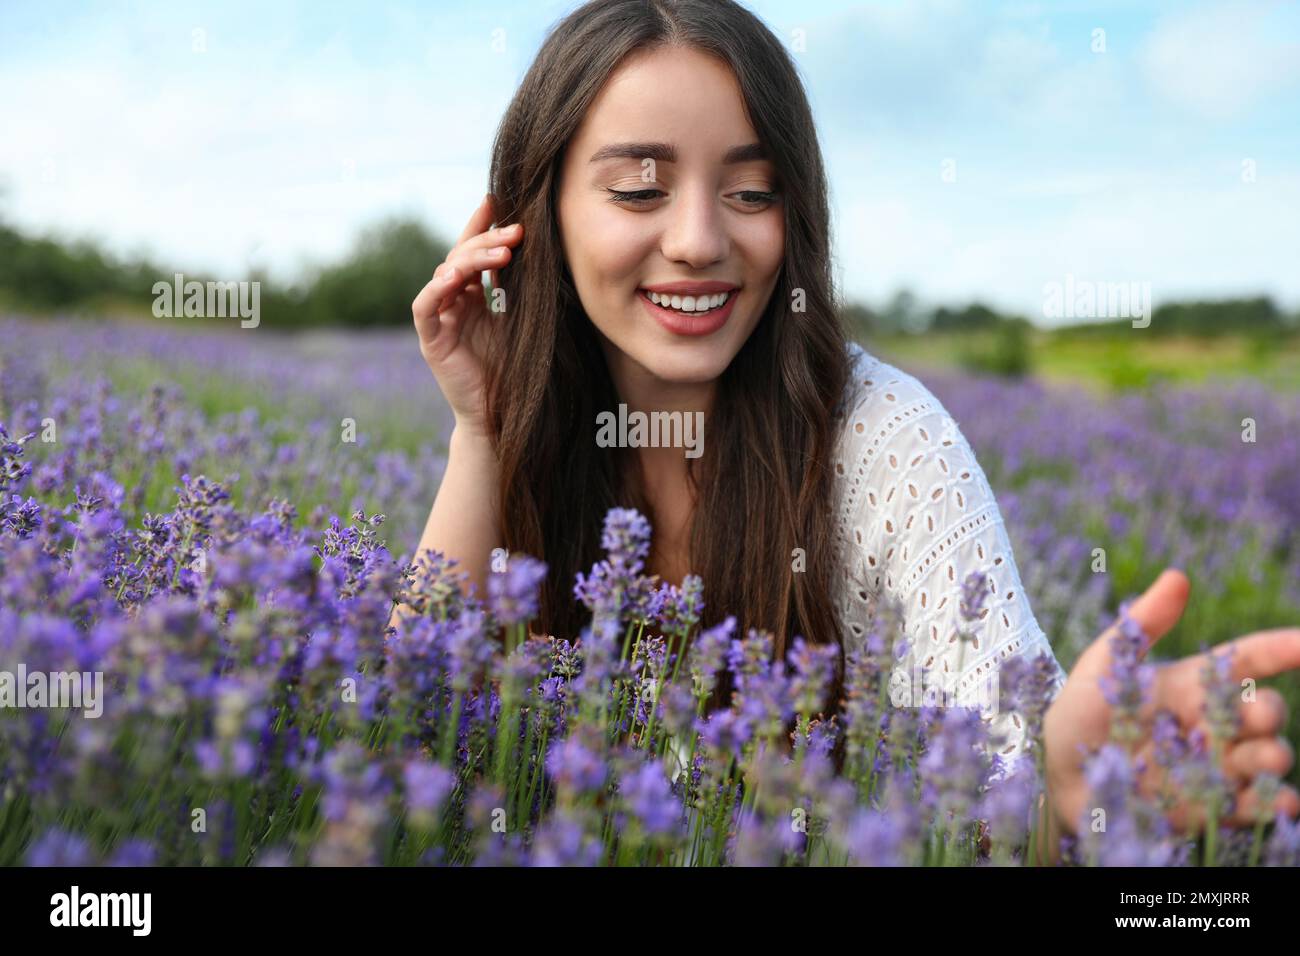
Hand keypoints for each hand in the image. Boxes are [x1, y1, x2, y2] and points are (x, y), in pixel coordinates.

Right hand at [411, 193, 523, 436]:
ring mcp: (439, 318)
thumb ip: (518, 287)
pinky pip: (425, 307)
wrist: (502, 414)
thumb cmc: (514, 369)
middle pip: (461, 257)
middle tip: (516, 229)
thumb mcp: (521, 320)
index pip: (473, 251)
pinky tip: (454, 276)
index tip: (500, 200)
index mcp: (472, 294)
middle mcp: (452, 301)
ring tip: (502, 250)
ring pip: (445, 274)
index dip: (482, 224)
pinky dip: (436, 289)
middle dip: (487, 239)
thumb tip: (538, 246)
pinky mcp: (430, 340)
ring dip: (471, 259)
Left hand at [1042, 568, 1299, 849]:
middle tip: (1256, 713)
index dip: (1282, 648)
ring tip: (1266, 757)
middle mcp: (1212, 724)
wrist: (1059, 781)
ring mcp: (1216, 766)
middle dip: (1267, 710)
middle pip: (1262, 711)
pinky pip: (1254, 806)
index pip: (1247, 659)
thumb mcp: (1104, 666)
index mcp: (1192, 684)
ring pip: (1266, 757)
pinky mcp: (1211, 807)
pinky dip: (1274, 803)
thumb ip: (1142, 625)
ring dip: (1273, 756)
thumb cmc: (1079, 717)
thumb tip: (1179, 576)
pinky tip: (1281, 801)